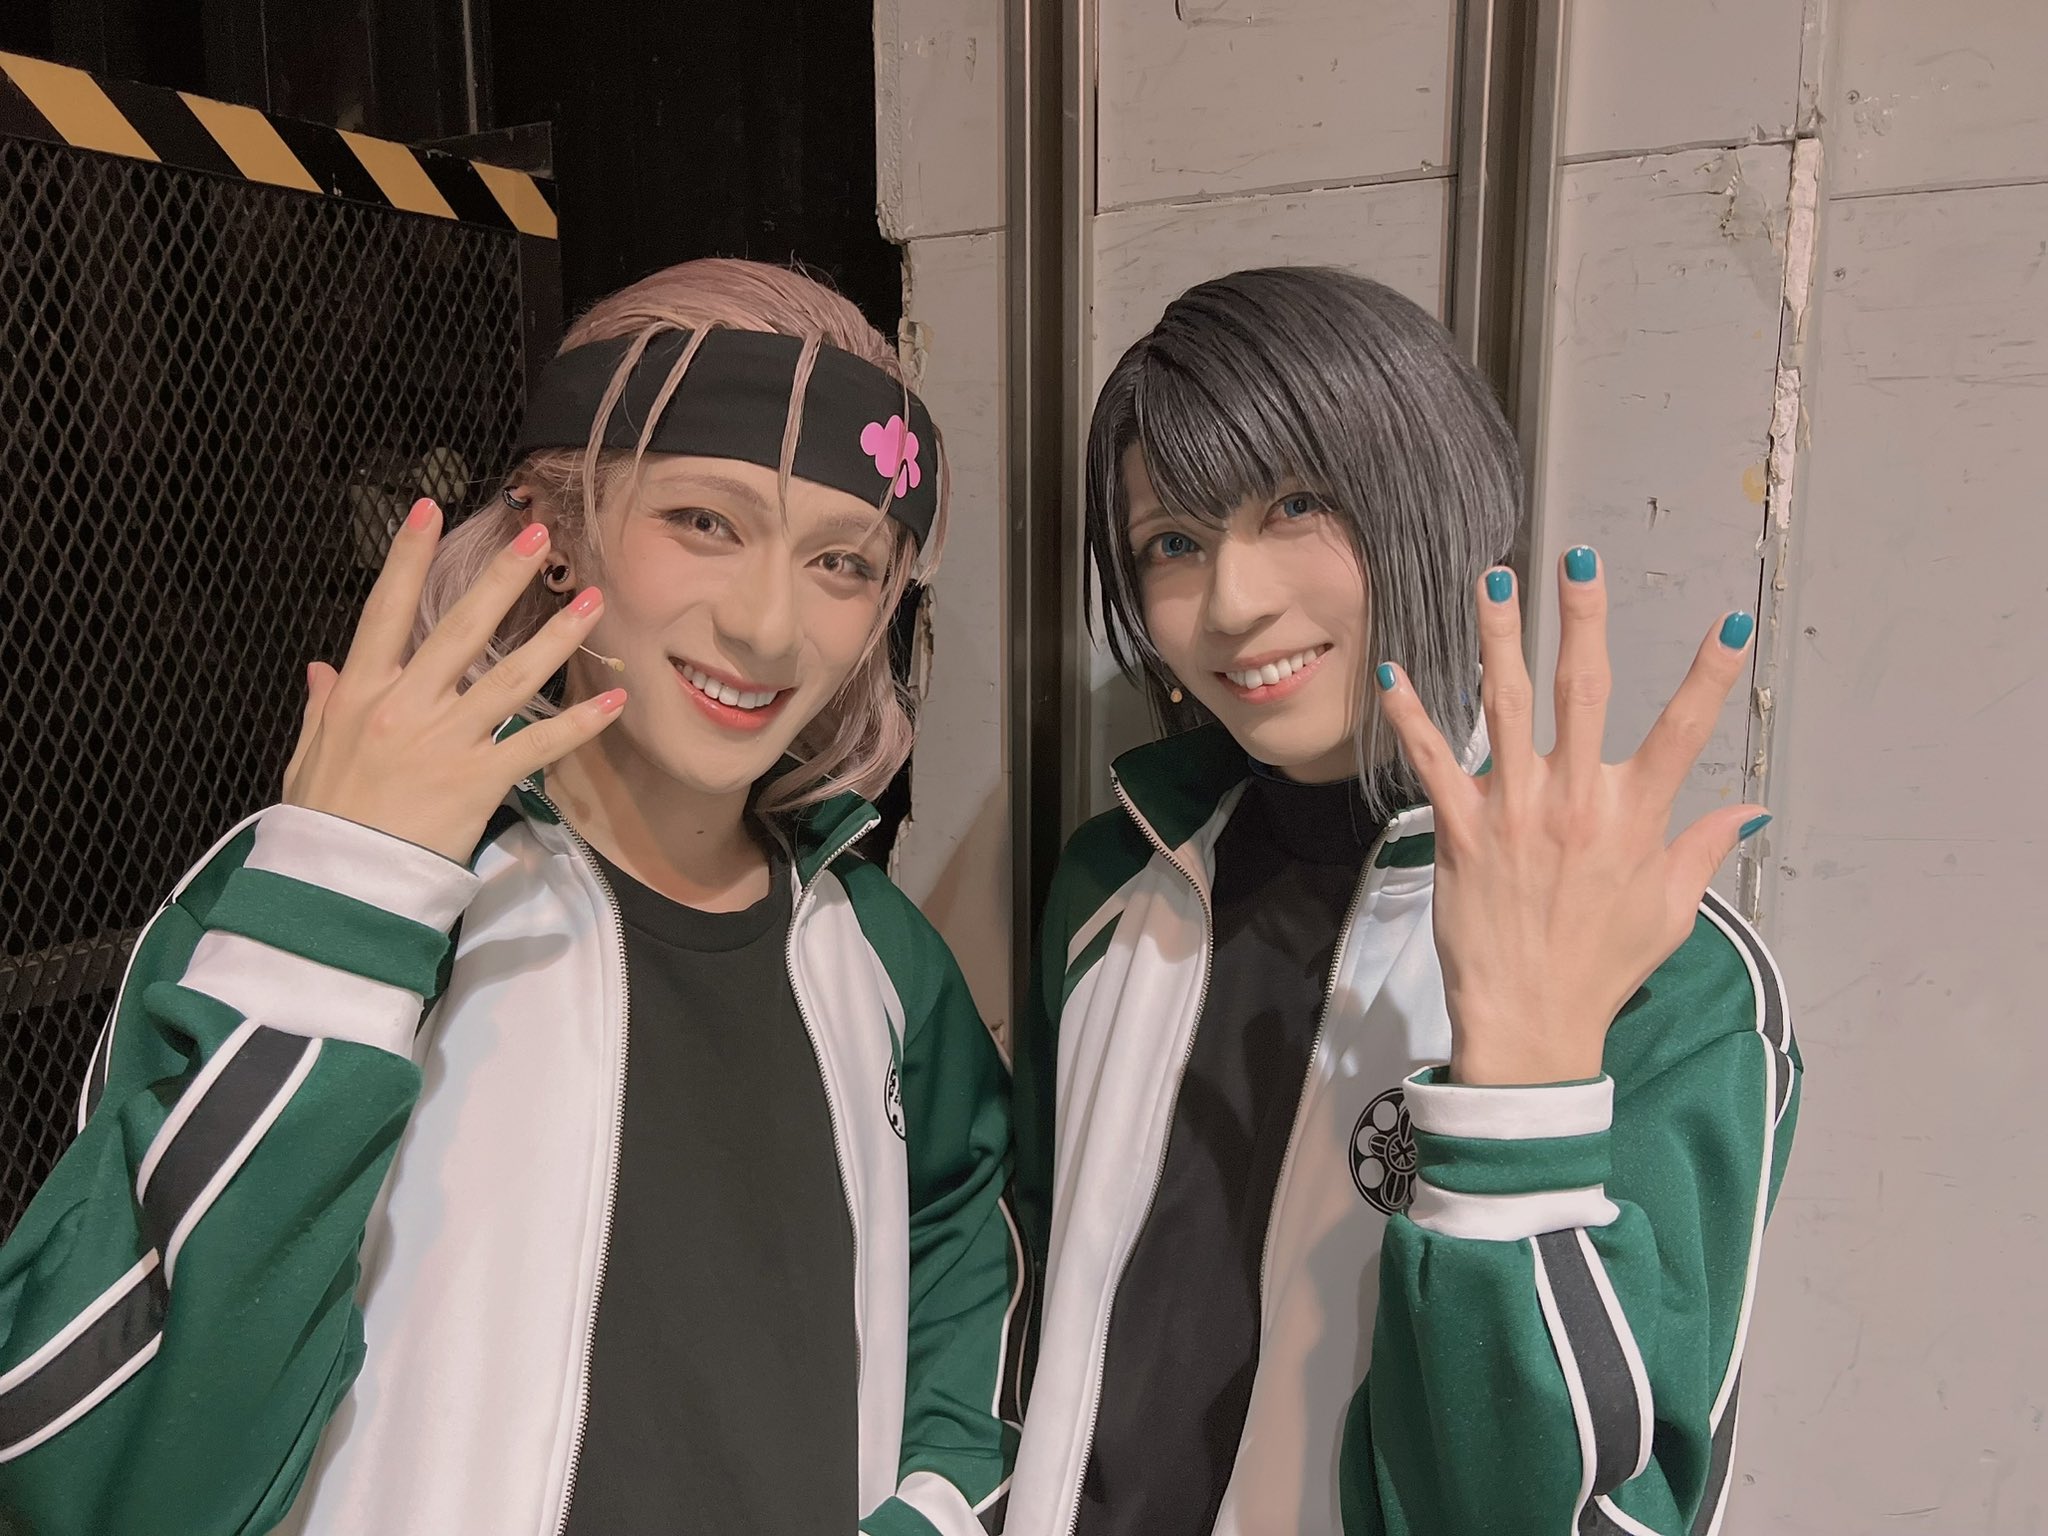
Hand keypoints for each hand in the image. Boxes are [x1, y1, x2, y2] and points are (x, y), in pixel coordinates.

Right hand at [282, 498, 626, 862]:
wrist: (338, 889)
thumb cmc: (323, 824)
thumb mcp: (307, 758)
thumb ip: (321, 707)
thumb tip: (321, 667)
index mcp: (360, 694)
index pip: (385, 610)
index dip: (408, 558)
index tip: (431, 510)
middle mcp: (405, 707)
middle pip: (459, 628)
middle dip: (501, 579)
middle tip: (538, 536)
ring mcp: (445, 741)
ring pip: (509, 676)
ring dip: (555, 637)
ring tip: (590, 601)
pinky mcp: (478, 781)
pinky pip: (537, 745)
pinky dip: (578, 724)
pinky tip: (614, 701)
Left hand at [1374, 549, 1764, 1085]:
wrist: (1532, 1025)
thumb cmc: (1603, 968)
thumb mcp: (1671, 911)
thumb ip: (1703, 848)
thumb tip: (1752, 811)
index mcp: (1634, 818)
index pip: (1684, 732)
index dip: (1709, 676)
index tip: (1728, 624)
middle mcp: (1576, 802)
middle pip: (1585, 692)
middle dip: (1583, 619)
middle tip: (1578, 556)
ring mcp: (1514, 811)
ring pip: (1505, 706)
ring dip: (1498, 638)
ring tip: (1493, 579)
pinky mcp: (1459, 830)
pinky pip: (1432, 761)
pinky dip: (1410, 715)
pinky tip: (1392, 671)